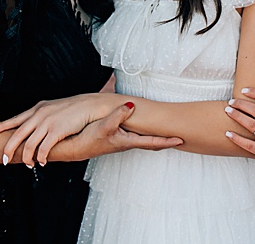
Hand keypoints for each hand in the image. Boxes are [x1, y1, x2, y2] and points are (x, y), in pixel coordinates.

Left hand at [0, 93, 113, 166]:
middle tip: (4, 160)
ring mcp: (47, 122)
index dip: (2, 126)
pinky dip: (40, 158)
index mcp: (38, 109)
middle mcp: (40, 114)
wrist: (90, 105)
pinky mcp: (57, 131)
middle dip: (8, 149)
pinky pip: (43, 149)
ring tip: (29, 165)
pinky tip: (42, 162)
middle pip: (17, 134)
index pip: (15, 119)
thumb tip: (33, 127)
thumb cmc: (74, 108)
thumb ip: (41, 116)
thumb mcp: (53, 108)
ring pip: (29, 145)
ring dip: (27, 158)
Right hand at [52, 104, 182, 161]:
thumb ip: (117, 116)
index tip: (181, 139)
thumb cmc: (87, 140)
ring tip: (169, 131)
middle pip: (152, 142)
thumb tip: (132, 105)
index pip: (152, 142)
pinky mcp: (116, 137)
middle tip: (181, 135)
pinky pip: (136, 135)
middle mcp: (127, 142)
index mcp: (127, 141)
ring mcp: (122, 140)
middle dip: (166, 139)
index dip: (167, 141)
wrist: (73, 148)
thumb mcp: (102, 127)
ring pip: (144, 139)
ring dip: (157, 136)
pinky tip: (146, 128)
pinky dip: (146, 132)